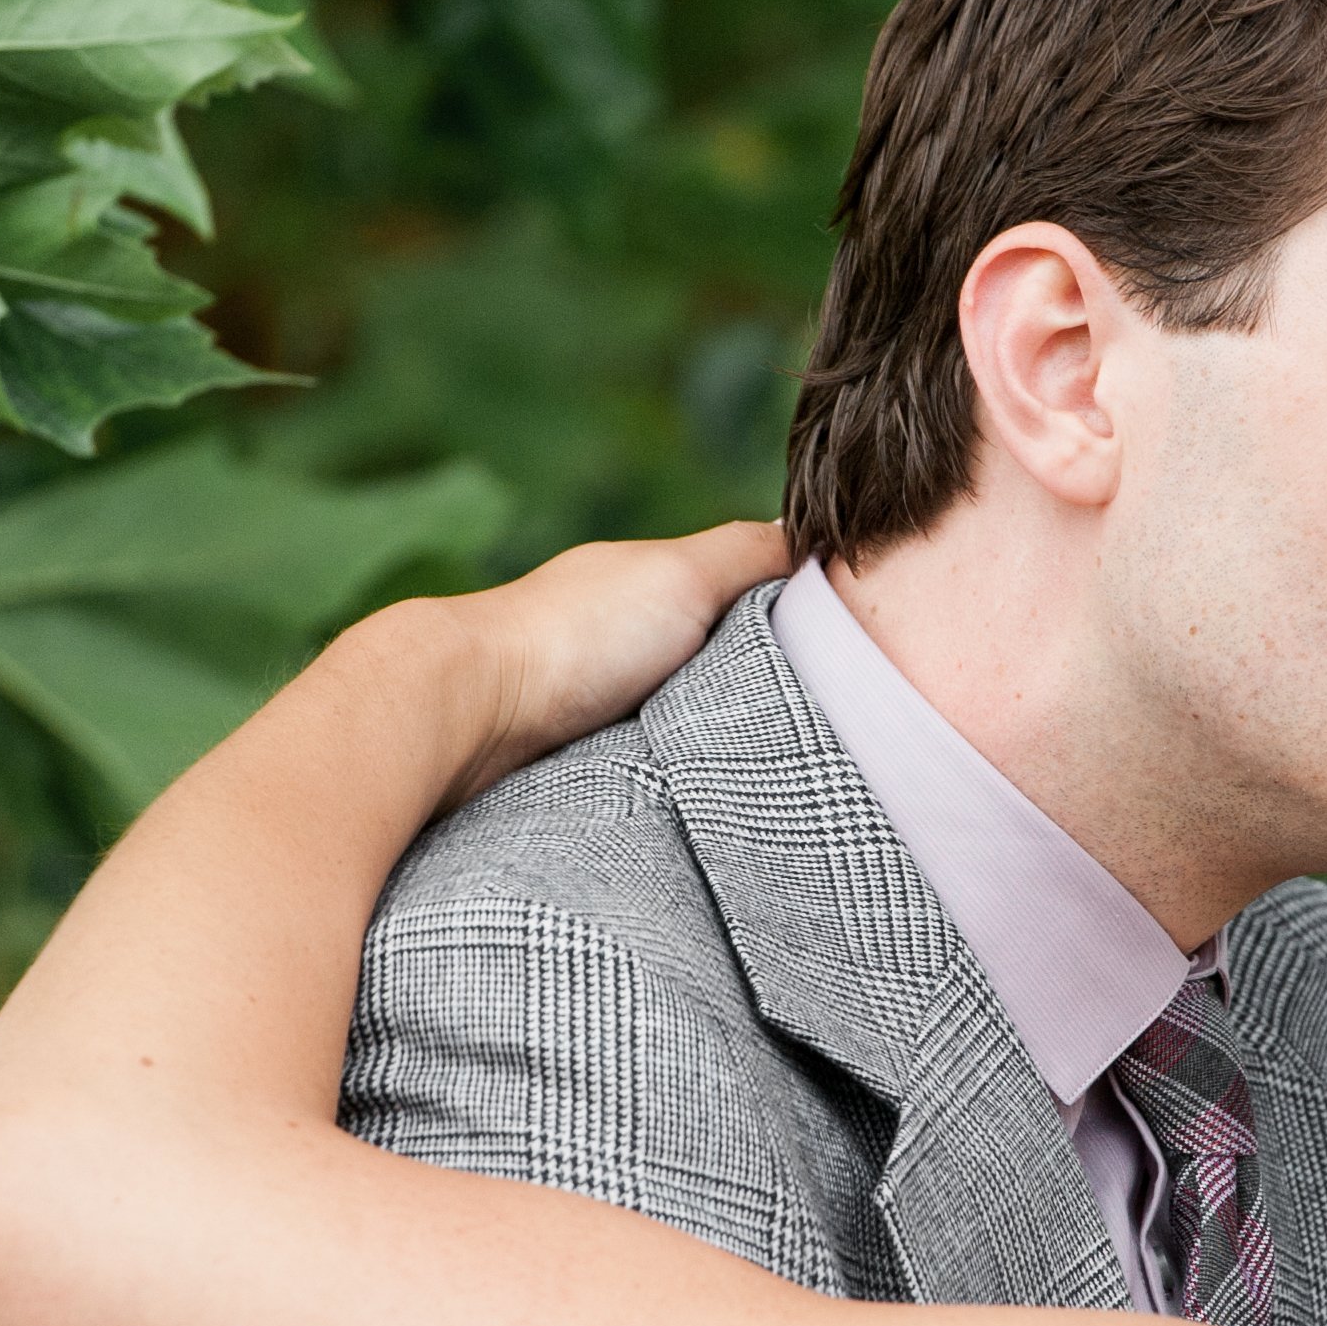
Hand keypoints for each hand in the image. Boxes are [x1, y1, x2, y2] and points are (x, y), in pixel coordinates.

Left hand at [431, 520, 792, 805]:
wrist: (470, 714)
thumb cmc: (576, 636)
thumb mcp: (683, 571)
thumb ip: (749, 551)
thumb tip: (817, 536)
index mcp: (651, 584)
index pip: (748, 595)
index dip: (799, 618)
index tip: (856, 651)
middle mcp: (625, 636)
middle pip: (723, 660)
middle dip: (766, 685)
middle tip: (826, 722)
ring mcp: (599, 698)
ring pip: (690, 716)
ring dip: (724, 735)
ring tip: (781, 767)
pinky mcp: (581, 758)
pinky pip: (652, 762)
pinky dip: (681, 769)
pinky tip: (712, 788)